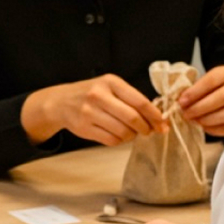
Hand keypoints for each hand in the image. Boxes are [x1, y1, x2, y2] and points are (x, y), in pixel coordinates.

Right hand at [23, 74, 166, 146]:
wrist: (61, 102)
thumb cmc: (91, 94)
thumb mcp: (109, 86)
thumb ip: (130, 98)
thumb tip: (156, 118)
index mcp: (110, 82)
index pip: (139, 101)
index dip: (154, 115)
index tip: (162, 123)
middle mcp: (98, 96)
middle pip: (132, 118)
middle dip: (146, 128)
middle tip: (149, 131)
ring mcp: (89, 112)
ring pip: (122, 131)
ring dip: (132, 135)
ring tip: (131, 132)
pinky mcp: (84, 128)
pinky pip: (111, 140)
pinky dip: (119, 140)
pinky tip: (118, 134)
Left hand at [178, 65, 223, 136]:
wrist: (218, 105)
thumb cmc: (203, 94)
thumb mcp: (196, 88)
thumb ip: (188, 92)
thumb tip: (179, 102)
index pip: (212, 79)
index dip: (195, 91)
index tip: (182, 101)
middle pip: (222, 97)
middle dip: (200, 107)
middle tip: (186, 114)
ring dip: (208, 119)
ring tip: (195, 121)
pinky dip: (216, 129)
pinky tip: (204, 127)